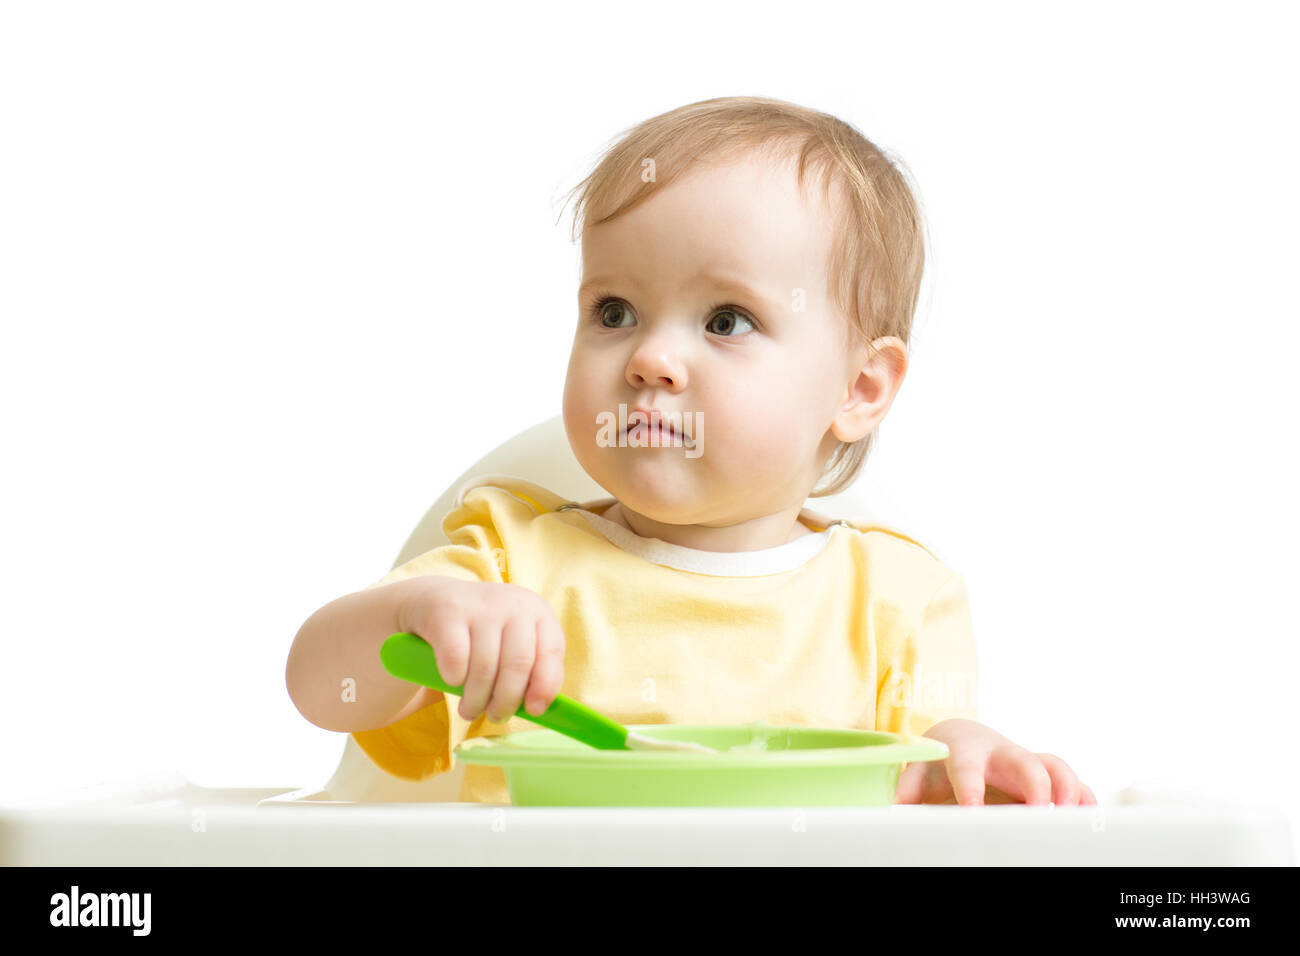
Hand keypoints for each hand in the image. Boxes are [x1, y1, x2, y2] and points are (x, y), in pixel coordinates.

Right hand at [400, 577, 565, 723]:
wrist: (435, 600)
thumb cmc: (483, 632)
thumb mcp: (514, 640)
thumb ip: (531, 667)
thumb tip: (536, 708)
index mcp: (538, 611)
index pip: (551, 652)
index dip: (545, 687)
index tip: (533, 711)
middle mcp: (514, 604)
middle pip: (518, 665)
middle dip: (505, 702)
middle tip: (495, 717)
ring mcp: (481, 606)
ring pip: (485, 668)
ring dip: (476, 700)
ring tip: (470, 710)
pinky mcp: (449, 612)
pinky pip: (456, 660)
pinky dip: (454, 679)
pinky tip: (452, 681)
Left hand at [894, 718, 1096, 805]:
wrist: (961, 739)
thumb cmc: (938, 762)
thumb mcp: (918, 773)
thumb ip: (904, 791)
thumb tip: (888, 811)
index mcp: (965, 753)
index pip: (967, 768)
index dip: (970, 788)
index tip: (974, 811)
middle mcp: (1001, 754)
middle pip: (1022, 761)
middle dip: (1033, 783)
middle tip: (1038, 811)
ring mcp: (1026, 762)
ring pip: (1054, 765)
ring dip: (1066, 788)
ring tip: (1069, 815)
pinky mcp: (1046, 775)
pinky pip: (1073, 781)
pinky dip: (1084, 796)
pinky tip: (1089, 817)